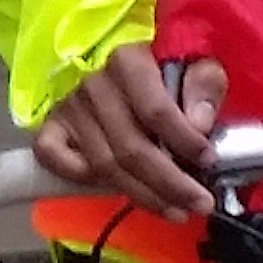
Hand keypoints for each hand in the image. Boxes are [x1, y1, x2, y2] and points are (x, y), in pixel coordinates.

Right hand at [33, 54, 228, 219]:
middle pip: (131, 148)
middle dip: (171, 184)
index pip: (155, 110)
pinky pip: (54, 157)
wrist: (111, 51)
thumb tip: (200, 124)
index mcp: (128, 61)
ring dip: (143, 195)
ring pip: (104, 164)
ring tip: (177, 211)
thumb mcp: (192, 57)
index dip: (184, 141)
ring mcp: (69, 107)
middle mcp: (93, 85)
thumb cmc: (156, 58)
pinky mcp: (53, 124)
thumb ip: (202, 84)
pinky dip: (79, 177)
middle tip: (201, 204)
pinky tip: (114, 188)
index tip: (209, 161)